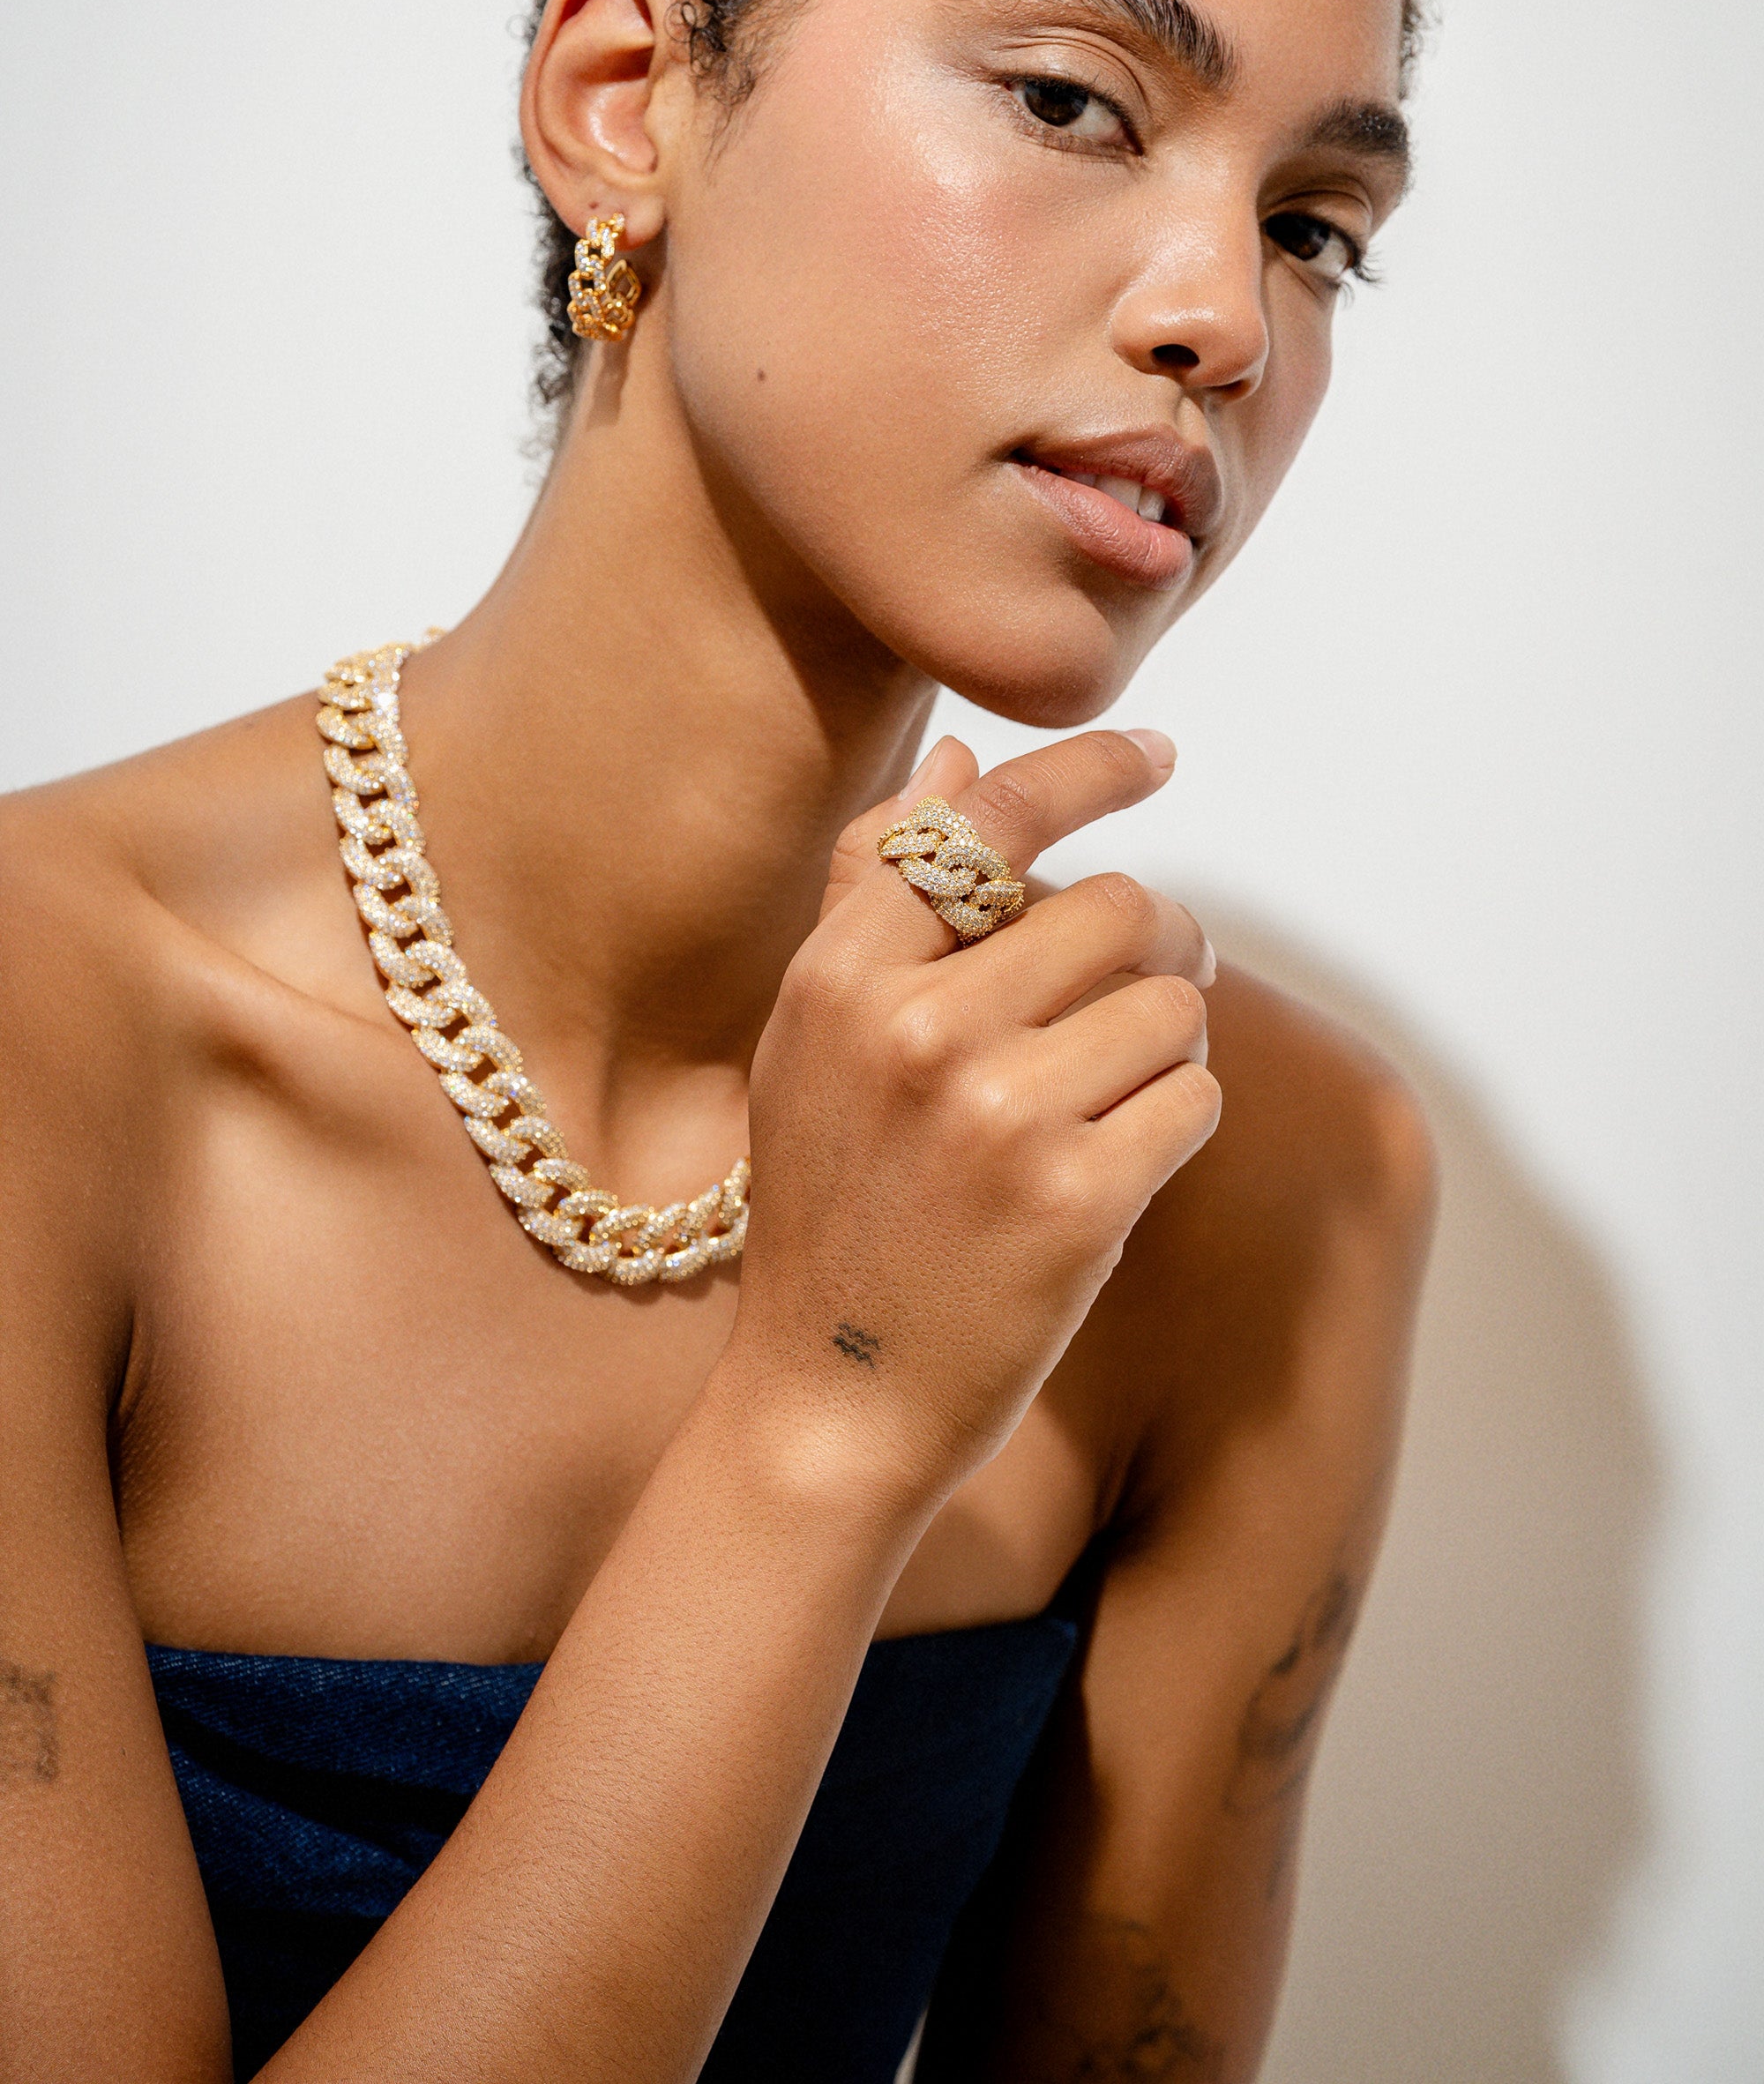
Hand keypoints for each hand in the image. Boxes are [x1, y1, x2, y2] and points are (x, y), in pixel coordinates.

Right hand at [727, 729, 1219, 1517]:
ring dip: (1173, 1039)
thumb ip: (874, 894)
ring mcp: (999, 1115)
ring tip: (1119, 1090)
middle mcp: (916, 1030)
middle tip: (1153, 985)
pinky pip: (1195, 1099)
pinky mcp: (1078, 1200)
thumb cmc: (831, 1209)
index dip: (1089, 769)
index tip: (1158, 753)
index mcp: (840, 977)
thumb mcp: (810, 1041)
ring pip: (1173, 1001)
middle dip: (1159, 941)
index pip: (987, 819)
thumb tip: (955, 758)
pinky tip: (1126, 1159)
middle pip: (1116, 906)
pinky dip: (1181, 1120)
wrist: (829, 1404)